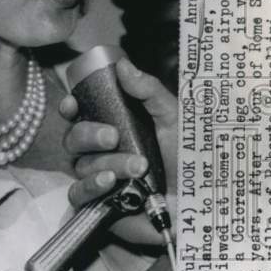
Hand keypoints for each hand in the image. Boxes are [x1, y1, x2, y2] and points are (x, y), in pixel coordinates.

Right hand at [59, 58, 177, 246]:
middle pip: (73, 138)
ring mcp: (97, 178)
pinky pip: (77, 193)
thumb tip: (122, 65)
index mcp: (114, 127)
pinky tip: (110, 183)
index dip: (69, 108)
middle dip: (89, 134)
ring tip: (138, 167)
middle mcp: (100, 152)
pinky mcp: (97, 205)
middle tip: (113, 137)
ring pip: (79, 164)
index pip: (79, 114)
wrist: (202, 204)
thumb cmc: (190, 160)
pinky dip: (91, 185)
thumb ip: (149, 91)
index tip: (72, 104)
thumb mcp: (174, 120)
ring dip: (106, 163)